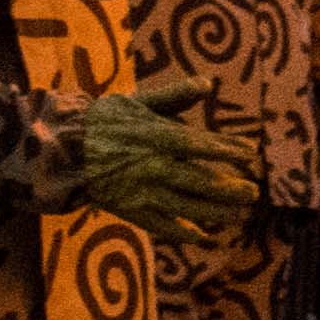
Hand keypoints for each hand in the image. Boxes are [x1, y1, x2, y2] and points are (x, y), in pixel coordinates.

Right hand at [51, 71, 263, 251]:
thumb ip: (175, 95)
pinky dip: (183, 233)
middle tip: (254, 192)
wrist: (65, 150)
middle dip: (231, 188)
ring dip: (217, 213)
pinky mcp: (131, 211)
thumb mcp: (139, 101)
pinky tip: (203, 236)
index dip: (228, 150)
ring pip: (188, 207)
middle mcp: (155, 166)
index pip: (201, 144)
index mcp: (157, 137)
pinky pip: (162, 226)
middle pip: (201, 181)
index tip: (251, 154)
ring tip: (241, 214)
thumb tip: (209, 84)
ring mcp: (144, 192)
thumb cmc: (104, 121)